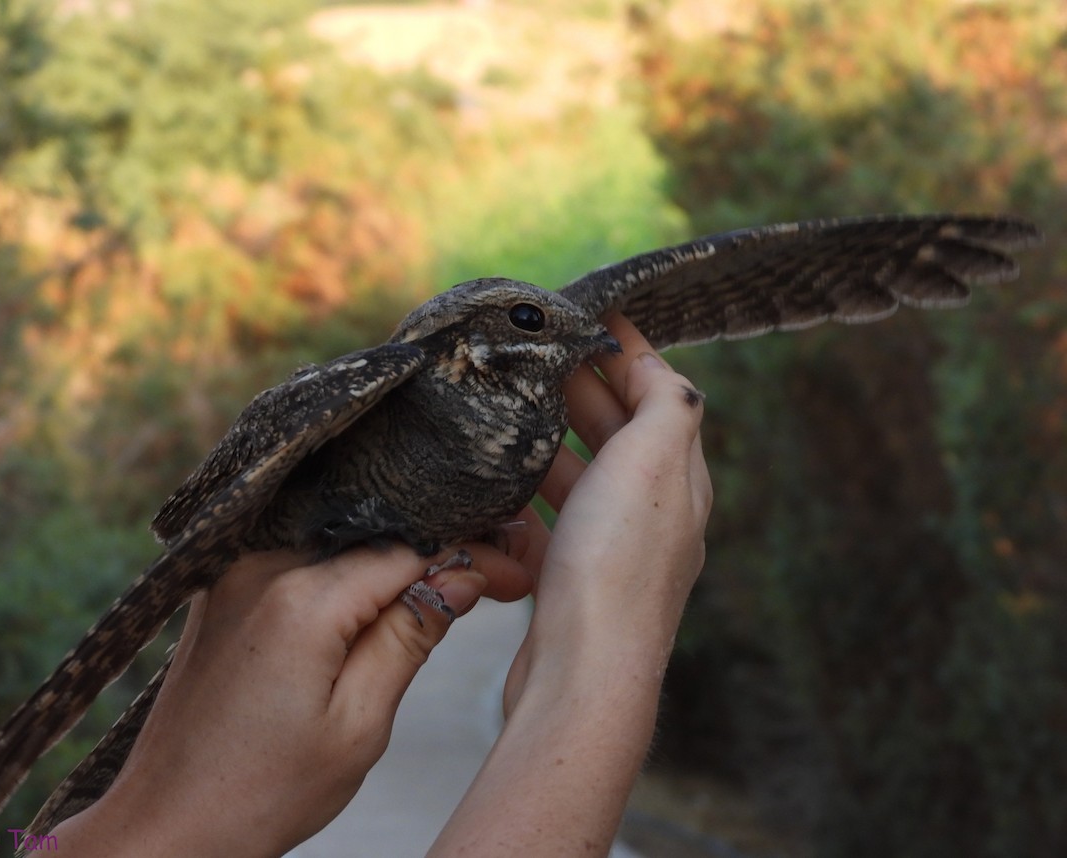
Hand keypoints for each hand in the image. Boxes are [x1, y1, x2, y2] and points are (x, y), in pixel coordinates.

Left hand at [51, 543, 531, 857]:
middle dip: (439, 555)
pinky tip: (379, 605)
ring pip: (342, 548)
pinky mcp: (222, 590)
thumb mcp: (358, 726)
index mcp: (299, 599)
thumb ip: (411, 638)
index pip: (411, 551)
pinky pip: (303, 563)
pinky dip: (347, 577)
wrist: (167, 822)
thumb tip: (463, 576)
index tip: (516, 573)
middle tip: (497, 579)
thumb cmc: (263, 792)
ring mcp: (234, 573)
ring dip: (394, 567)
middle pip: (376, 539)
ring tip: (445, 597)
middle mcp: (260, 566)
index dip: (470, 558)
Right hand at [430, 312, 711, 856]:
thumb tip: (666, 369)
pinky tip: (496, 486)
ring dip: (550, 439)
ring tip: (509, 408)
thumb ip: (666, 405)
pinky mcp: (571, 582)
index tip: (587, 315)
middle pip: (620, 434)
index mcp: (679, 480)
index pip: (661, 396)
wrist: (582, 674)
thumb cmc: (615, 566)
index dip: (626, 352)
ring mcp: (611, 551)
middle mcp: (653, 515)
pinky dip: (527, 498)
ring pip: (582, 478)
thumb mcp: (651, 463)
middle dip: (582, 389)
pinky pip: (550, 524)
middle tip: (536, 354)